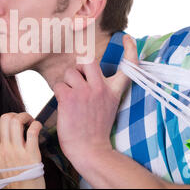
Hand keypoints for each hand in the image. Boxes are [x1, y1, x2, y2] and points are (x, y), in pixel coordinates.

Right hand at [0, 112, 44, 188]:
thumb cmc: (12, 183)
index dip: (5, 120)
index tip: (13, 124)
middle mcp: (3, 149)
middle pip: (6, 118)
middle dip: (16, 114)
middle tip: (23, 121)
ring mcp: (17, 151)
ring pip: (17, 120)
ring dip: (26, 116)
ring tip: (30, 122)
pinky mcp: (31, 154)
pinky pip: (32, 130)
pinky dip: (36, 124)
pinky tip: (38, 127)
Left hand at [53, 35, 137, 167]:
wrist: (90, 150)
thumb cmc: (94, 129)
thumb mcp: (107, 106)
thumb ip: (102, 89)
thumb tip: (86, 74)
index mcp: (114, 91)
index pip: (128, 67)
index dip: (130, 50)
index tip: (128, 39)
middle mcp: (102, 88)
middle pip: (88, 60)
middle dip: (79, 68)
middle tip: (77, 81)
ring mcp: (86, 92)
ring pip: (70, 73)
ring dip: (67, 83)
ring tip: (70, 99)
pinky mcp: (70, 98)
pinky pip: (59, 85)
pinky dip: (58, 94)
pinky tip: (64, 106)